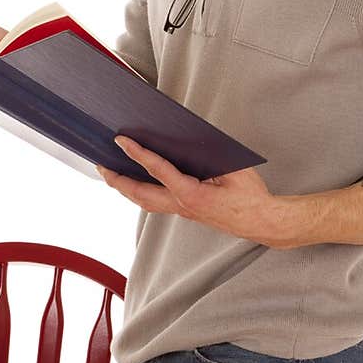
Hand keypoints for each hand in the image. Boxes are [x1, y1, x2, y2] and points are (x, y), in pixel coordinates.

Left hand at [96, 135, 294, 248]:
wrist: (262, 222)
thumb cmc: (251, 197)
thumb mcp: (234, 170)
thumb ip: (210, 157)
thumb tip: (189, 141)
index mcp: (192, 194)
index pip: (158, 170)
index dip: (138, 154)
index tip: (122, 141)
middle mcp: (182, 205)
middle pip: (139, 194)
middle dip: (117, 179)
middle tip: (101, 163)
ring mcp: (182, 211)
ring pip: (144, 201)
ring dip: (125, 188)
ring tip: (110, 172)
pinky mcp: (186, 212)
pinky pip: (155, 202)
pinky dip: (139, 191)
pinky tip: (134, 181)